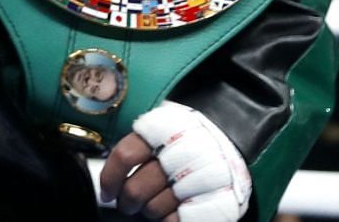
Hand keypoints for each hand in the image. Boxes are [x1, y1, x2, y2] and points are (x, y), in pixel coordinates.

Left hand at [99, 102, 251, 221]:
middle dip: (126, 202)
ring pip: (154, 208)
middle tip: (126, 204)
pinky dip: (167, 220)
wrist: (231, 137)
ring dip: (147, 211)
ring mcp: (202, 178)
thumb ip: (138, 146)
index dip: (109, 179)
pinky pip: (177, 220)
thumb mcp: (162, 126)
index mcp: (164, 129)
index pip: (124, 156)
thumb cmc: (187, 136)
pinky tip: (169, 211)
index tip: (107, 192)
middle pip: (136, 188)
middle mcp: (184, 152)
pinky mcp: (216, 201)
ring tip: (152, 204)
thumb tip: (110, 177)